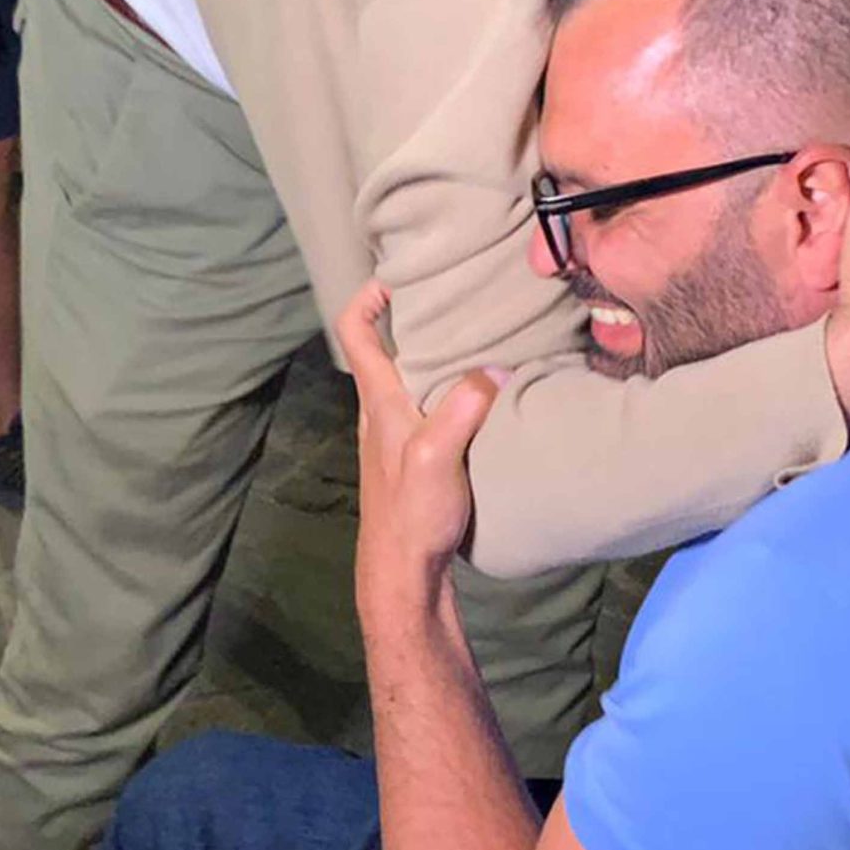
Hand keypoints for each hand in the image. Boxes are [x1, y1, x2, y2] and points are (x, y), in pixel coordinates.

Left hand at [338, 281, 498, 612]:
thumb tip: (493, 370)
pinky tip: (484, 398)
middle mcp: (382, 411)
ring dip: (436, 357)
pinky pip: (429, 407)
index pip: (356, 331)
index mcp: (380, 400)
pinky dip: (450, 390)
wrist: (403, 573)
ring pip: (410, 379)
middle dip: (416, 318)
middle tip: (458, 300)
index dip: (369, 295)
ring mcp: (396, 436)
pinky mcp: (415, 458)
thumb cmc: (411, 515)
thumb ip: (462, 408)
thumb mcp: (437, 457)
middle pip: (387, 347)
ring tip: (480, 341)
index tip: (399, 276)